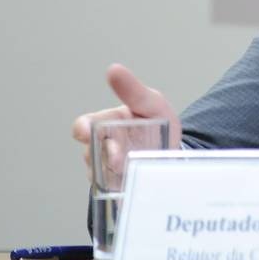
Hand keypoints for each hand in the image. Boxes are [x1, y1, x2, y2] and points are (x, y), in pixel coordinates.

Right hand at [71, 63, 181, 180]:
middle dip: (105, 155)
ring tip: (131, 169)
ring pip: (101, 172)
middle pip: (91, 153)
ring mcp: (108, 168)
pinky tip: (134, 184)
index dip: (83, 129)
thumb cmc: (158, 122)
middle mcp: (102, 147)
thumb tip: (113, 69)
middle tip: (119, 158)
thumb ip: (133, 90)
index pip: (84, 127)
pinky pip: (113, 190)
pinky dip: (122, 187)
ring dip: (114, 172)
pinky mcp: (118, 186)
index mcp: (106, 124)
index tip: (86, 131)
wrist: (175, 150)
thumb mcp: (151, 103)